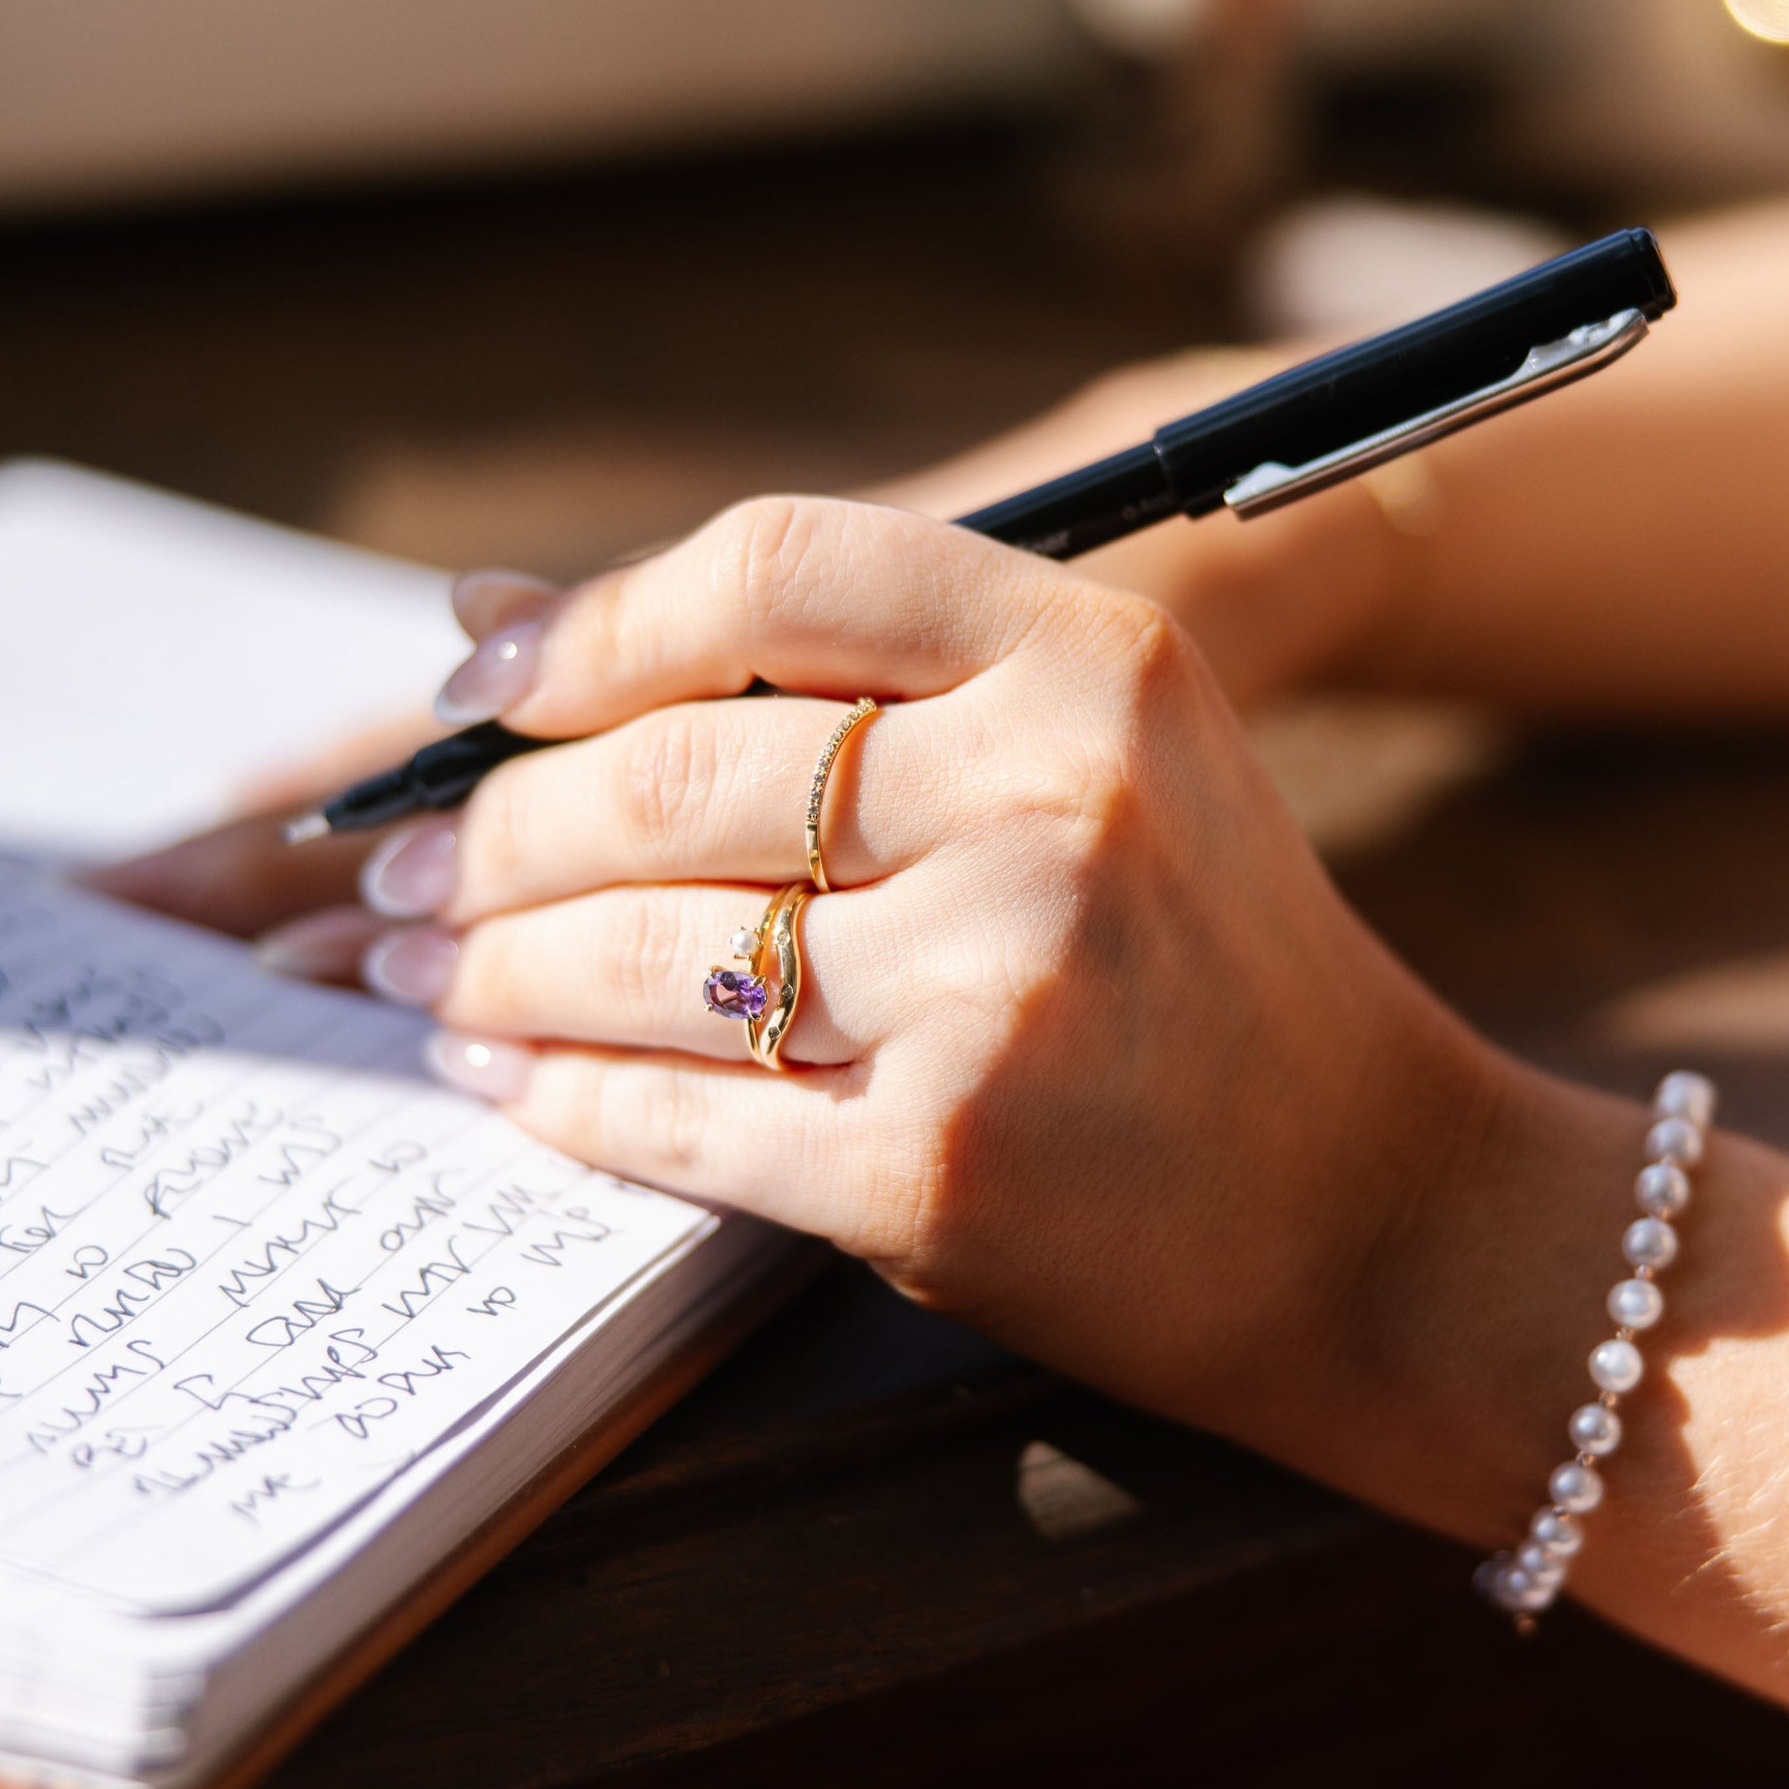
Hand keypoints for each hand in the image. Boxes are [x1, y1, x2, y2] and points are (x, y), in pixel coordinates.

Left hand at [280, 496, 1495, 1441]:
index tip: (481, 691)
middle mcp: (1051, 802)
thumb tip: (490, 622)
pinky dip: (561, 1099)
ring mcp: (997, 991)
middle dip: (491, 832)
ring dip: (492, 968)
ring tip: (429, 974)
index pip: (777, 568)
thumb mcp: (1100, 769)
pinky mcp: (941, 1170)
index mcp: (1096, 664)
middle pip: (673, 774)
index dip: (593, 620)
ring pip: (645, 954)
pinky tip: (508, 1081)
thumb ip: (836, 681)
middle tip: (406, 875)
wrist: (1382, 1220)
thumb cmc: (1214, 980)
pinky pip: (676, 1114)